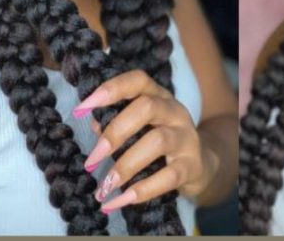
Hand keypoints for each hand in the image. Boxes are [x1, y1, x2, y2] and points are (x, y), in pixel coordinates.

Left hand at [72, 69, 219, 213]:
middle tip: (91, 160)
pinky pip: (169, 176)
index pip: (137, 80)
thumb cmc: (161, 141)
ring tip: (105, 186)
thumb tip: (91, 123)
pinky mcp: (192, 165)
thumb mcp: (141, 127)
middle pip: (146, 107)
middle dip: (114, 133)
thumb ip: (116, 122)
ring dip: (126, 165)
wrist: (202, 164)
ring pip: (157, 141)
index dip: (110, 89)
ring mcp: (186, 137)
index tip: (81, 109)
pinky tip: (120, 201)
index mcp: (158, 96)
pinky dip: (142, 190)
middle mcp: (174, 111)